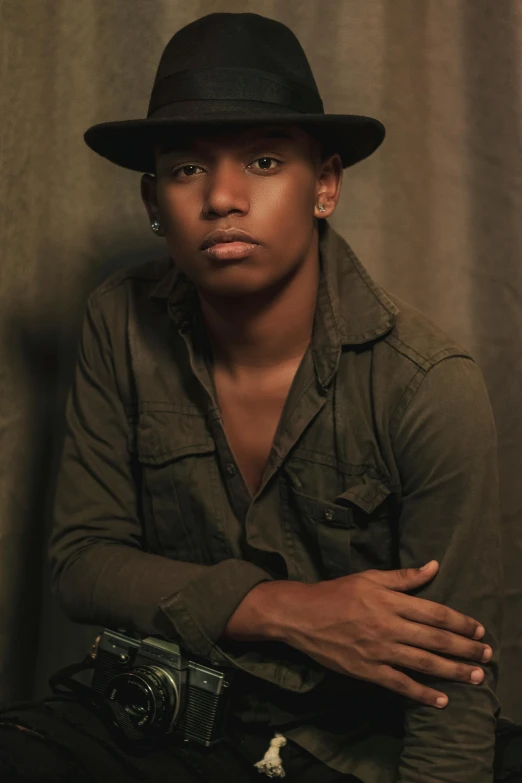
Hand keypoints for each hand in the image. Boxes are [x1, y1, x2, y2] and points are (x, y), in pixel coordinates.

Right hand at [268, 561, 491, 707]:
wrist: (302, 615)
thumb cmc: (337, 592)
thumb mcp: (370, 577)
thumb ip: (403, 577)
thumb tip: (434, 566)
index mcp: (390, 601)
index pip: (434, 613)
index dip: (460, 622)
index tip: (478, 629)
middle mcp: (389, 626)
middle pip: (435, 639)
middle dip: (465, 648)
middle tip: (487, 655)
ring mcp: (379, 651)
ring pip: (423, 663)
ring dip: (452, 671)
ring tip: (475, 677)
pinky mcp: (367, 670)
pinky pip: (400, 684)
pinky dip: (422, 694)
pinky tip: (441, 700)